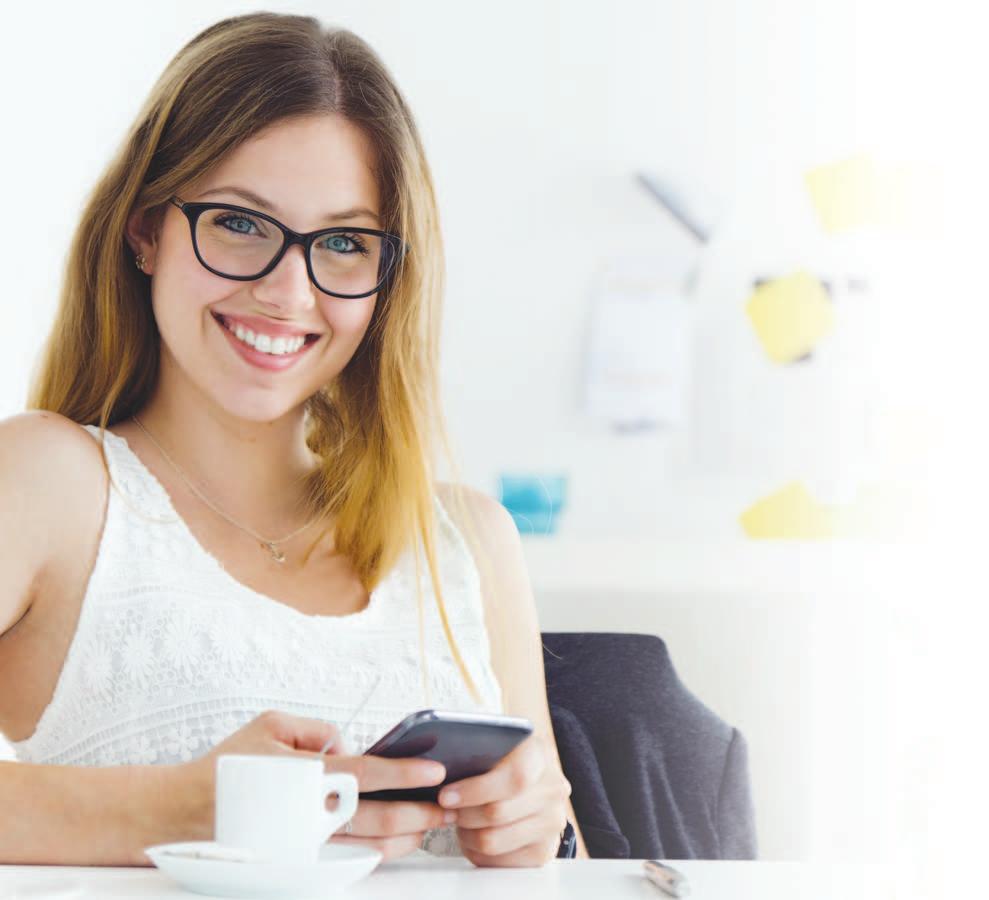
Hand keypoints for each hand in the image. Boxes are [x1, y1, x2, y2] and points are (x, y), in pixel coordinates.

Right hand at [183, 710, 451, 860]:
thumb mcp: (271, 724)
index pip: (370, 773)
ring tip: (429, 826)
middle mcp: (309, 814)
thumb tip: (349, 745)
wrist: (181, 812)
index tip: (437, 771)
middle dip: (422, 815)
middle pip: (381, 820)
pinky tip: (395, 843)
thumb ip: (317, 730)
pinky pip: (348, 862)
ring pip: (370, 848)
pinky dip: (376, 853)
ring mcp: (304, 845)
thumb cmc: (228, 763)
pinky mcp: (298, 864)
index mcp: (306, 775)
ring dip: (406, 839)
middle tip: (448, 809)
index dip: (408, 774)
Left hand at [437, 736, 571, 866]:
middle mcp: (553, 789)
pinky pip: (497, 861)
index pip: (515, 777)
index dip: (476, 790)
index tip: (446, 796)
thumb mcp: (492, 743)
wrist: (530, 781)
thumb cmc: (501, 760)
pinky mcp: (543, 851)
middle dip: (462, 814)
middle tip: (446, 810)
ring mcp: (551, 821)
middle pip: (497, 813)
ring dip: (467, 834)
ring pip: (493, 840)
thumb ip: (472, 748)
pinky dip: (477, 851)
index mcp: (539, 754)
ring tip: (460, 821)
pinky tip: (474, 834)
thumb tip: (437, 764)